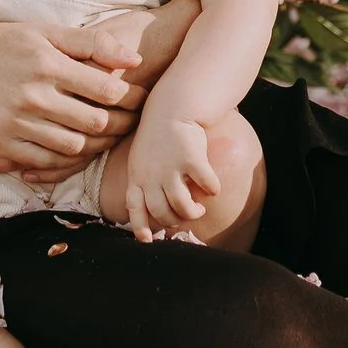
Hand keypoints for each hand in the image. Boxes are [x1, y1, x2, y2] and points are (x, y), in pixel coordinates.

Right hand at [0, 0, 146, 174]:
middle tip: (132, 122)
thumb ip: (92, 42)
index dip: (131, 97)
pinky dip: (63, 161)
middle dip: (121, 124)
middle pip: (94, 123)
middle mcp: (32, 95)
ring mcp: (14, 122)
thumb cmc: (5, 40)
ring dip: (95, 145)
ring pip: (72, 147)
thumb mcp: (47, 31)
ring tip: (107, 137)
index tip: (140, 97)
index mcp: (48, 63)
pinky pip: (42, 162)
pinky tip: (73, 150)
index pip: (106, 90)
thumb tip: (134, 59)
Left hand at [125, 114, 218, 241]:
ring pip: (182, 205)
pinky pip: (206, 186)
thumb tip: (152, 211)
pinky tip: (213, 188)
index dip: (139, 227)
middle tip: (186, 216)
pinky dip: (212, 190)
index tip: (147, 241)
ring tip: (200, 208)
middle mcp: (151, 174)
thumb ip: (144, 181)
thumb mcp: (141, 158)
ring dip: (193, 212)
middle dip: (174, 221)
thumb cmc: (158, 135)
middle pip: (161, 211)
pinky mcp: (192, 159)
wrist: (172, 106)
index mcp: (137, 175)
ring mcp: (171, 167)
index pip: (134, 207)